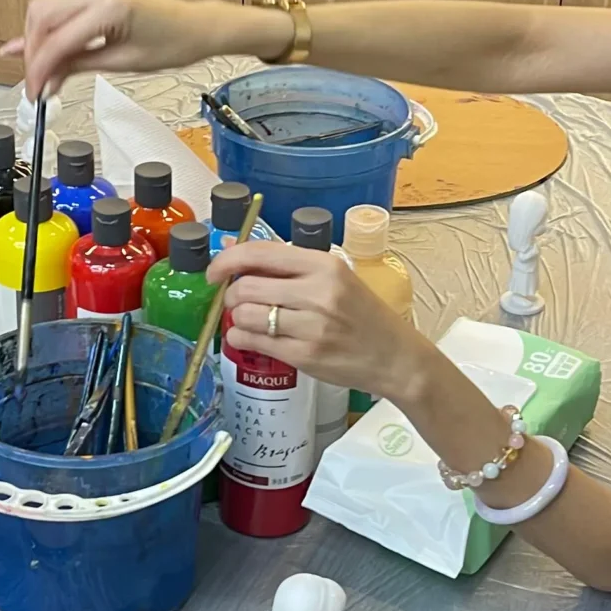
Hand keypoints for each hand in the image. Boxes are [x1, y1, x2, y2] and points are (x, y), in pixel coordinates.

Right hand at [3, 0, 247, 98]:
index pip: (57, 40)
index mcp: (110, 7)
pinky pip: (61, 6)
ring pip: (46, 7)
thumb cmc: (175, 43)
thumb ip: (78, 67)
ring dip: (37, 39)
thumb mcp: (123, 63)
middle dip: (32, 52)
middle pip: (41, 16)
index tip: (34, 91)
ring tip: (41, 69)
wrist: (197, 27)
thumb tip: (49, 80)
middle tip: (35, 81)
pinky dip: (50, 29)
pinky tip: (40, 45)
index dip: (39, 69)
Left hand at [216, 239, 426, 401]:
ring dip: (235, 318)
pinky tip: (249, 336)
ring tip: (247, 320)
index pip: (260, 254)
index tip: (215, 271)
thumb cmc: (364, 316)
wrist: (396, 357)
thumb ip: (288, 266)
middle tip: (235, 300)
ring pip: (245, 315)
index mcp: (325, 265)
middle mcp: (318, 293)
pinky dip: (242, 337)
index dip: (227, 260)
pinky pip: (254, 341)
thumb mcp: (335, 278)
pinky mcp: (305, 355)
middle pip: (246, 287)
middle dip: (230, 294)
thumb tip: (234, 253)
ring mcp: (312, 326)